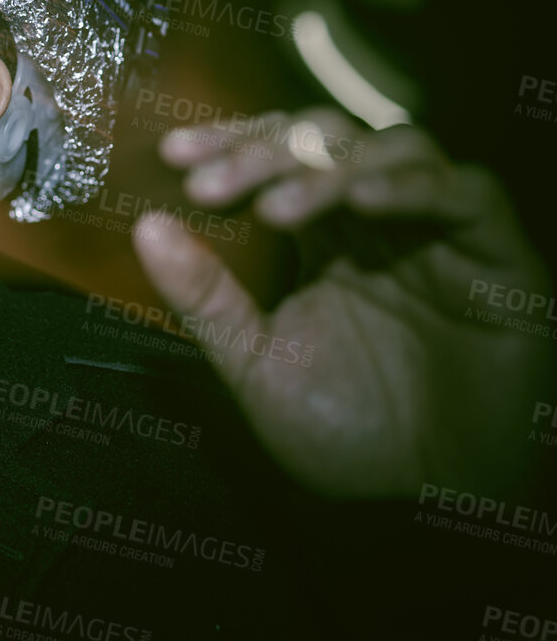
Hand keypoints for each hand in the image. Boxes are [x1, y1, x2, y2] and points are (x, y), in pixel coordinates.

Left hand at [130, 107, 553, 497]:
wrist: (432, 499)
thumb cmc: (347, 433)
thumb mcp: (256, 365)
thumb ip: (205, 298)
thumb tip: (144, 228)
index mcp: (321, 238)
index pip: (274, 158)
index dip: (227, 144)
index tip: (173, 155)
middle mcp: (379, 222)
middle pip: (325, 141)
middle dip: (262, 151)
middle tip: (209, 183)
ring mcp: (439, 232)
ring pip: (392, 150)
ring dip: (326, 170)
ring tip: (275, 208)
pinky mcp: (498, 253)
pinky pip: (466, 194)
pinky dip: (411, 187)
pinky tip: (361, 202)